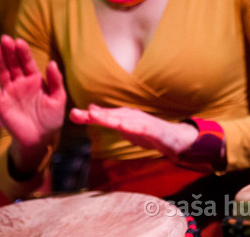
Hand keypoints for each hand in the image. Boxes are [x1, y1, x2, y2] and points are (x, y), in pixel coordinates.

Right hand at [0, 35, 65, 161]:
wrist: (40, 139)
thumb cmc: (51, 119)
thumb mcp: (58, 98)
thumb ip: (56, 81)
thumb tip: (52, 62)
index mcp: (35, 81)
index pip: (27, 63)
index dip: (23, 52)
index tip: (20, 41)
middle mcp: (21, 84)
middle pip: (14, 64)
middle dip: (10, 51)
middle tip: (6, 38)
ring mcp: (10, 92)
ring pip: (3, 72)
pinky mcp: (1, 103)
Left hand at [69, 105, 197, 161]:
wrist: (175, 138)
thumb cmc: (149, 132)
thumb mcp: (127, 128)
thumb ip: (110, 120)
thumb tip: (91, 110)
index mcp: (126, 117)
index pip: (105, 116)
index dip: (89, 115)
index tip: (73, 114)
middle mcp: (133, 116)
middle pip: (112, 115)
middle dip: (96, 115)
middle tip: (79, 113)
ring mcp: (144, 122)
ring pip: (125, 120)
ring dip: (110, 118)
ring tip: (96, 117)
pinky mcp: (155, 130)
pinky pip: (143, 128)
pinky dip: (133, 126)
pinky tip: (123, 126)